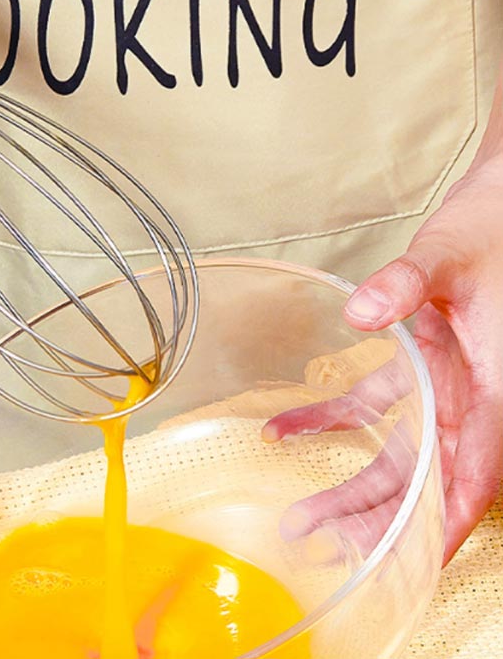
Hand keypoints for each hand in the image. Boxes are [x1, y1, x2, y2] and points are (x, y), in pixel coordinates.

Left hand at [266, 61, 502, 565]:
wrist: (499, 204)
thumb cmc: (491, 229)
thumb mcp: (449, 255)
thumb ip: (408, 284)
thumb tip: (366, 311)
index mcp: (492, 386)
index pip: (474, 473)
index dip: (447, 523)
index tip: (413, 562)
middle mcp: (469, 397)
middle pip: (425, 475)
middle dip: (380, 517)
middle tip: (328, 545)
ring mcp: (442, 385)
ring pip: (398, 452)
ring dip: (352, 486)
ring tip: (303, 515)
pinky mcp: (417, 365)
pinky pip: (372, 405)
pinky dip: (329, 420)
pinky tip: (285, 430)